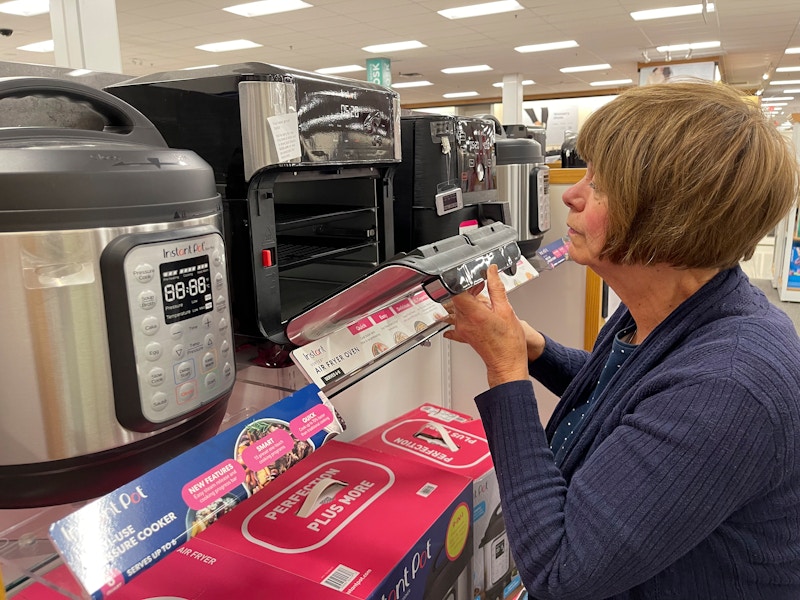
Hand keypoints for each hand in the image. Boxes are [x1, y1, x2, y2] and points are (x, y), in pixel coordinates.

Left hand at [442, 265, 529, 387]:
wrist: (507, 363)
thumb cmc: (509, 343)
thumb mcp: (507, 310)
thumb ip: (496, 288)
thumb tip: (492, 272)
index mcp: (475, 314)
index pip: (456, 291)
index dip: (463, 281)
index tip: (472, 278)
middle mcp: (465, 322)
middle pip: (456, 298)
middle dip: (467, 289)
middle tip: (481, 287)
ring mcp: (462, 329)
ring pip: (457, 307)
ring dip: (467, 301)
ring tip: (482, 301)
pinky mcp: (462, 334)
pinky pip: (456, 321)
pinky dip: (463, 313)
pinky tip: (473, 313)